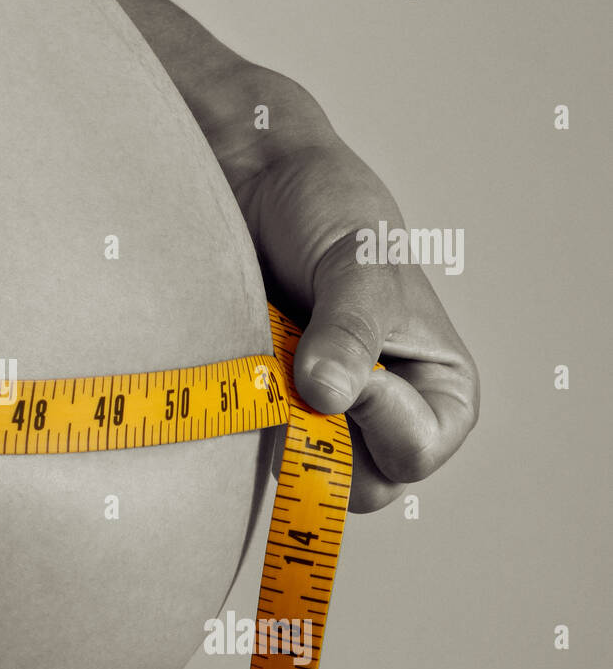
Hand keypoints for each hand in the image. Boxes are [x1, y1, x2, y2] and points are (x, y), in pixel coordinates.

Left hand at [238, 144, 479, 512]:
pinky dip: (235, 419)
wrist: (256, 182)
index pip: (414, 452)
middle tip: (285, 372)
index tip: (339, 369)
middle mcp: (384, 417)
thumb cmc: (328, 209)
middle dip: (316, 438)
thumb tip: (326, 396)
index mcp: (438, 389)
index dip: (376, 421)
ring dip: (270, 425)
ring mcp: (321, 419)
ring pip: (297, 475)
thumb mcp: (357, 262)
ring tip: (260, 355)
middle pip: (355, 486)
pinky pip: (249, 449)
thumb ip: (350, 330)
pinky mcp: (266, 411)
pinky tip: (229, 369)